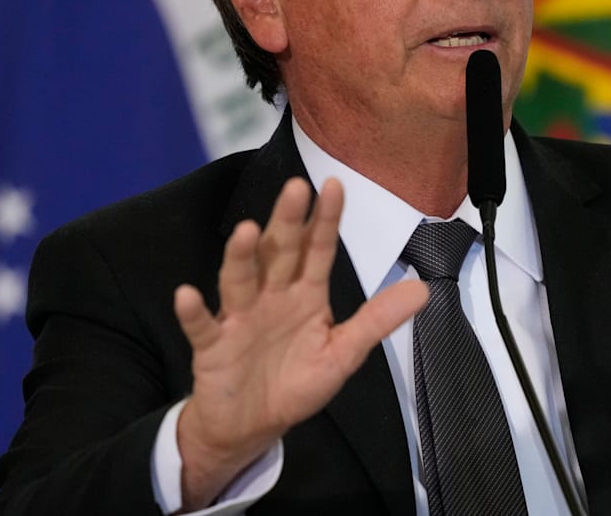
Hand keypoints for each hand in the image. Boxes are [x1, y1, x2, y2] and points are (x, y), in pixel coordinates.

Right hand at [171, 178, 427, 510]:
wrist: (252, 425)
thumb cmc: (296, 382)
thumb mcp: (343, 353)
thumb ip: (376, 321)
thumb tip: (423, 290)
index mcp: (305, 295)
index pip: (318, 250)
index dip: (326, 220)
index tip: (335, 185)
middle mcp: (271, 296)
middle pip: (279, 253)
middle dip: (287, 222)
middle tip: (296, 187)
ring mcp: (239, 318)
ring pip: (239, 280)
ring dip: (241, 256)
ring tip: (248, 231)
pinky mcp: (212, 346)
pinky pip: (201, 327)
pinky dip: (192, 313)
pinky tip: (187, 294)